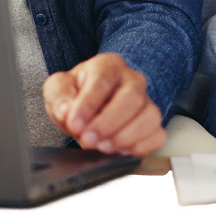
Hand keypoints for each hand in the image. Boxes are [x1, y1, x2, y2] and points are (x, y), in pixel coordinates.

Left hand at [42, 53, 165, 155]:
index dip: (88, 104)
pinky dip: (140, 147)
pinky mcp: (153, 124)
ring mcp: (145, 101)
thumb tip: (67, 111)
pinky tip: (120, 150)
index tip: (75, 123)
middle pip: (131, 97)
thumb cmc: (75, 94)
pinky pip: (158, 135)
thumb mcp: (58, 89)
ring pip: (149, 116)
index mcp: (107, 65)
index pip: (102, 79)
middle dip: (108, 122)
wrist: (87, 108)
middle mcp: (131, 79)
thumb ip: (60, 96)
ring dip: (125, 136)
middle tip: (88, 139)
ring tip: (103, 146)